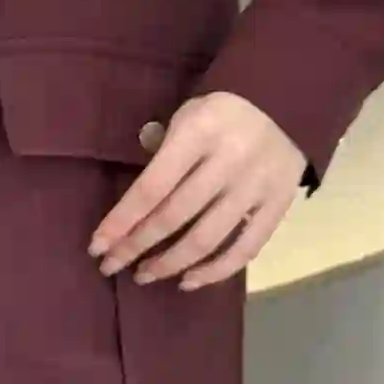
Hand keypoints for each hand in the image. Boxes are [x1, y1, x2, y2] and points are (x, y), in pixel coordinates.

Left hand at [86, 91, 308, 288]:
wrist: (285, 103)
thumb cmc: (221, 110)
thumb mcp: (186, 115)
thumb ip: (162, 154)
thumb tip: (135, 202)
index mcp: (197, 134)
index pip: (151, 188)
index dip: (122, 222)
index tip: (97, 246)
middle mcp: (227, 164)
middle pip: (173, 217)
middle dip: (136, 246)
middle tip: (112, 266)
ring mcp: (255, 189)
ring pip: (206, 239)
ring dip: (170, 264)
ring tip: (144, 276)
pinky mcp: (278, 207)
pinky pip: (245, 249)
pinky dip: (215, 271)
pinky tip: (188, 281)